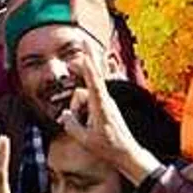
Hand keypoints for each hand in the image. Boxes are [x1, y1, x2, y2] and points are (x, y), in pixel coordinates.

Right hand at [57, 55, 161, 185]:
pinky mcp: (105, 106)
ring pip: (84, 95)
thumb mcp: (85, 140)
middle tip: (83, 39)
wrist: (127, 153)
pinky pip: (89, 100)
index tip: (83, 54)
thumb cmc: (108, 147)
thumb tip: (65, 114)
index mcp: (101, 106)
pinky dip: (81, 107)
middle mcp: (105, 100)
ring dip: (77, 107)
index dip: (88, 66)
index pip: (94, 81)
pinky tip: (80, 120)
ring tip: (84, 127)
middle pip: (93, 76)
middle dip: (88, 57)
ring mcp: (106, 101)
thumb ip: (71, 125)